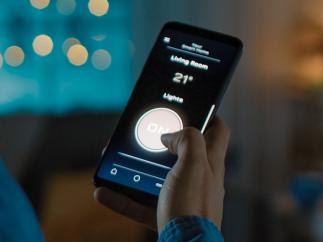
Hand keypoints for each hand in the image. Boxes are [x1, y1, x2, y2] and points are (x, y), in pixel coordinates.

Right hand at [93, 117, 229, 231]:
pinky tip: (104, 192)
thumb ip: (187, 140)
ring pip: (156, 178)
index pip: (218, 131)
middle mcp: (200, 181)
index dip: (209, 114)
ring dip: (135, 170)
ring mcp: (183, 200)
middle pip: (182, 153)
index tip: (192, 105)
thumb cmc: (194, 209)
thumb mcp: (194, 164)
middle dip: (161, 143)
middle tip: (143, 135)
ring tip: (118, 162)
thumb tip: (172, 136)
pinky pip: (139, 204)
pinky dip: (121, 198)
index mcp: (210, 164)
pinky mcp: (165, 218)